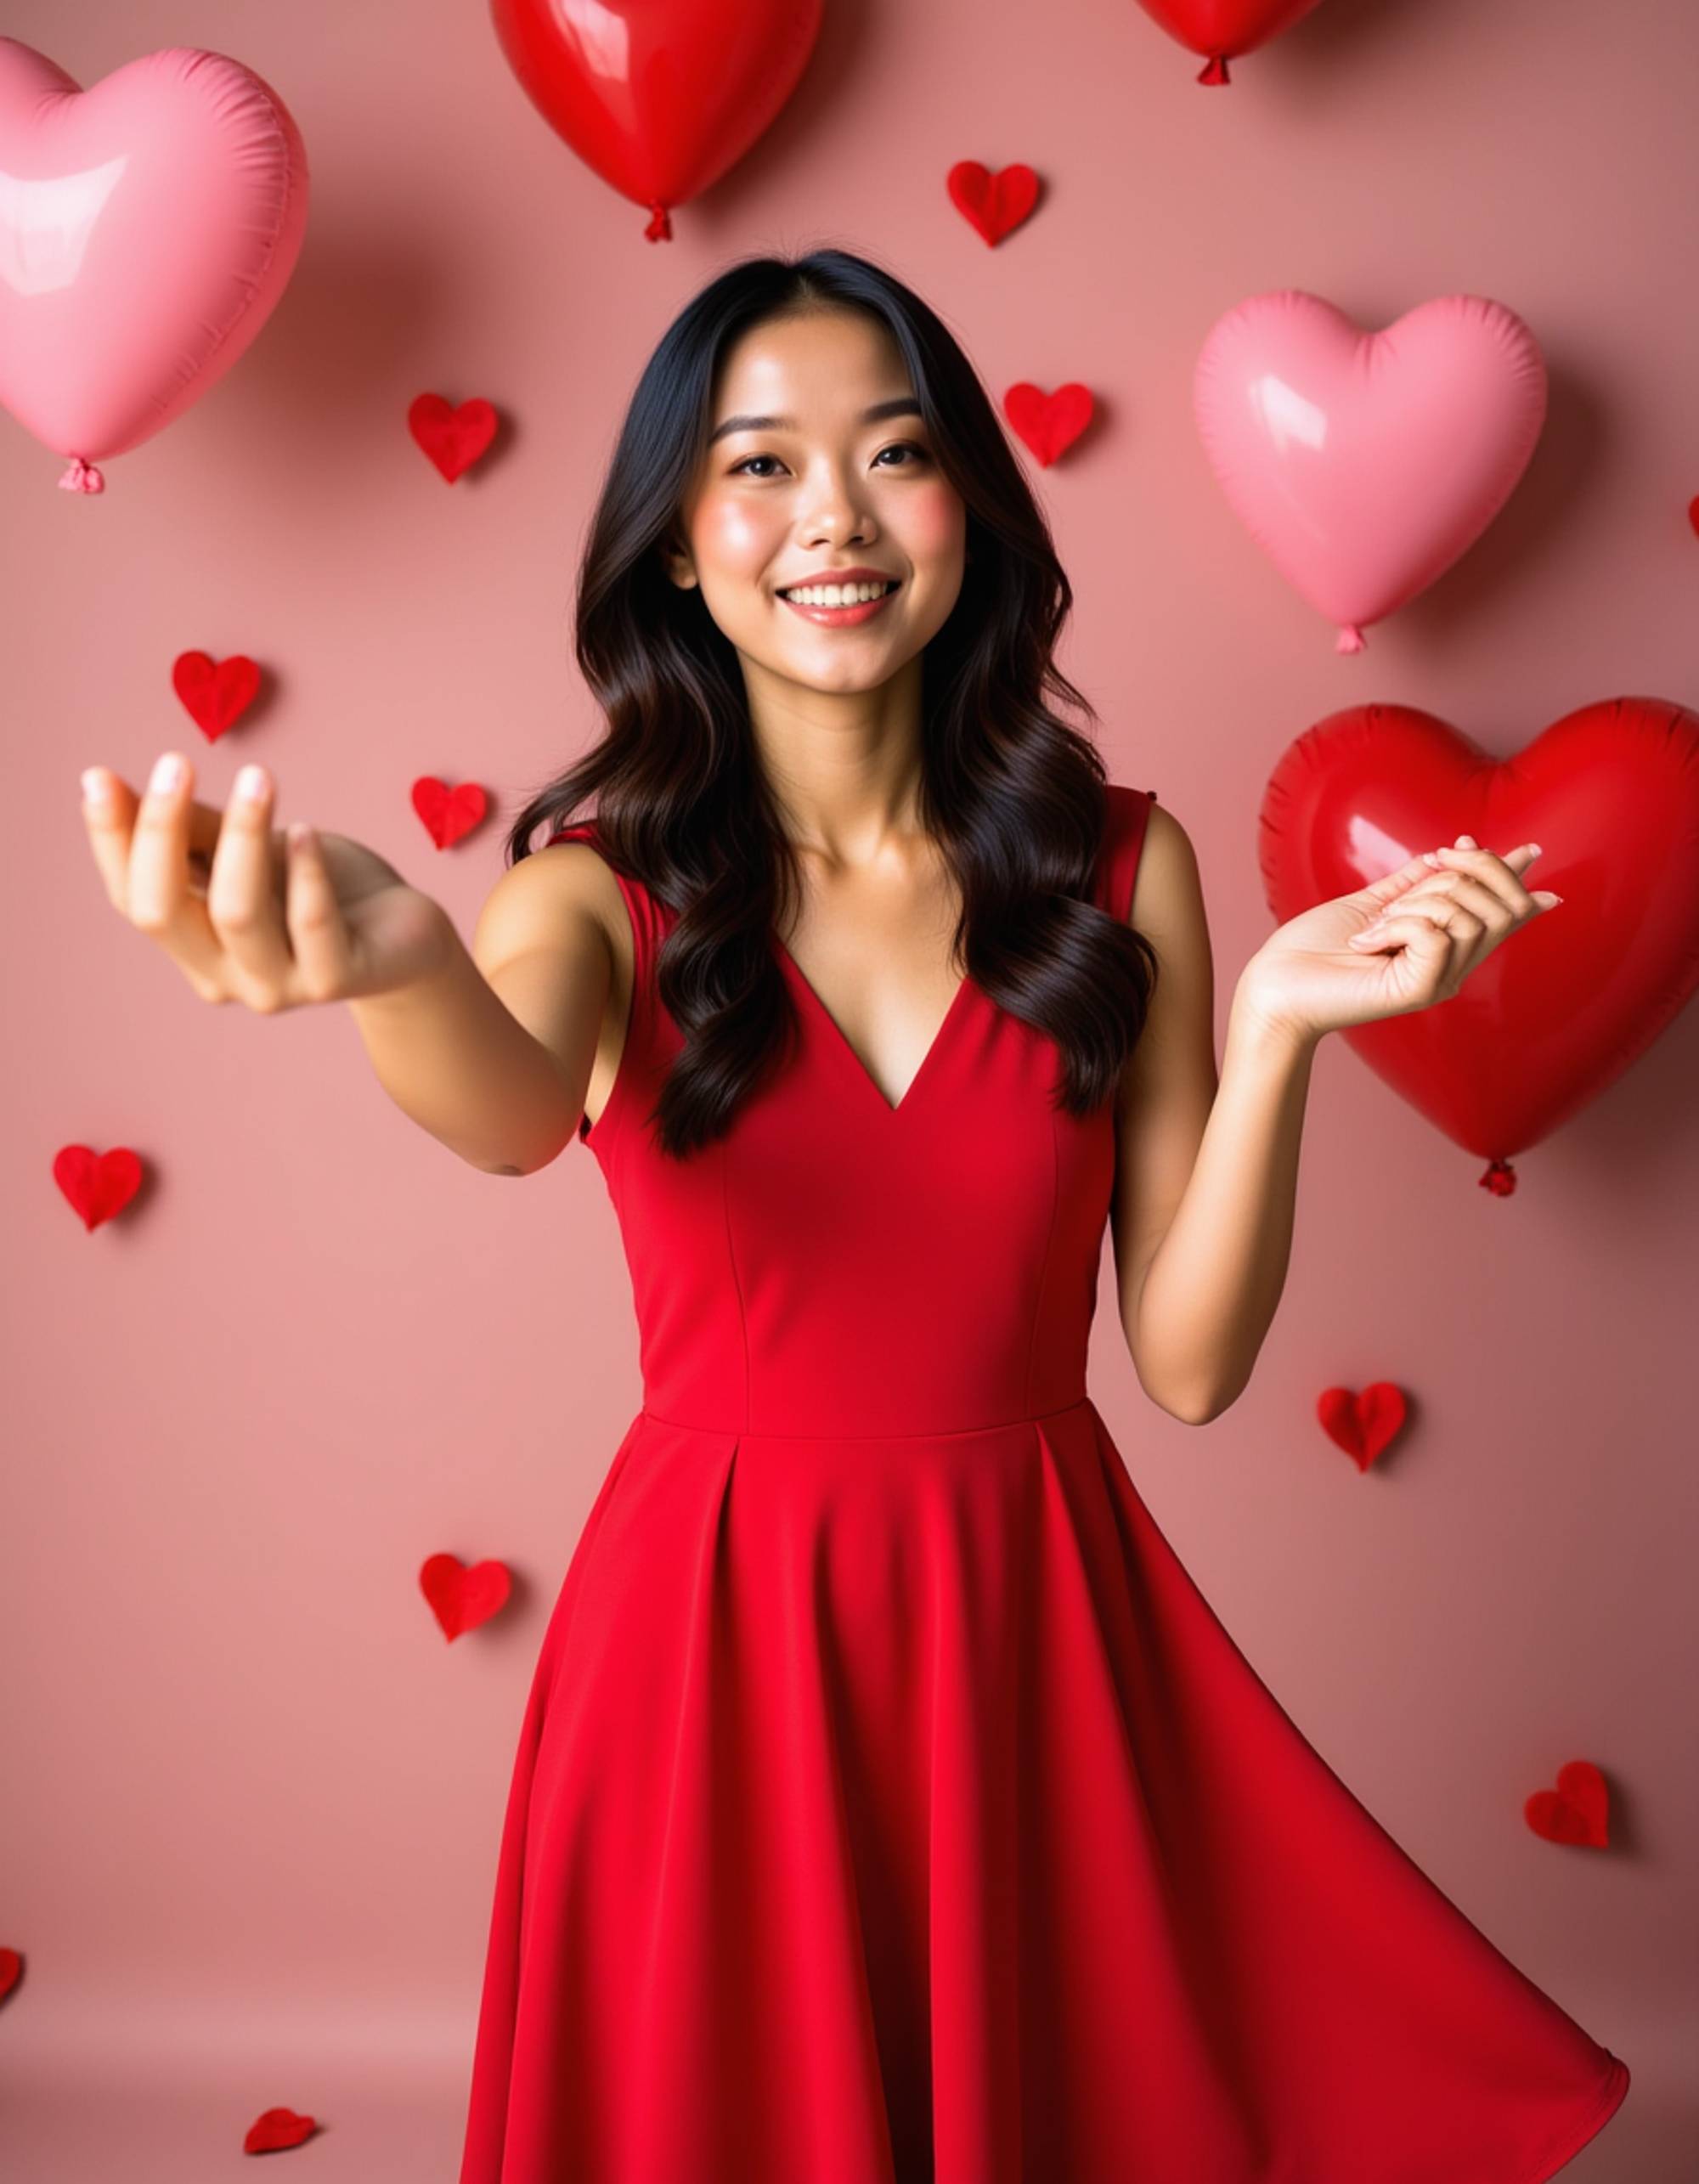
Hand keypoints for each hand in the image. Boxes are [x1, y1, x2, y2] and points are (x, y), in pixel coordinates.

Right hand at [79, 750, 456, 1010]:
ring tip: (257, 777)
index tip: (101, 776)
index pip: (131, 897)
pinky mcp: (336, 981)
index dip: (112, 840)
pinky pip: (312, 924)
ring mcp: (279, 988)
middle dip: (161, 832)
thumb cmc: (315, 885)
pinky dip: (306, 871)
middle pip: (163, 912)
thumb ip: (191, 829)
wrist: (403, 935)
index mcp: (192, 946)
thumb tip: (106, 782)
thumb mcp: (248, 849)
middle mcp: (224, 977)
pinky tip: (305, 830)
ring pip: (236, 914)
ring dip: (241, 836)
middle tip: (175, 761)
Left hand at [1235, 833, 1562, 1045]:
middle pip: (1500, 905)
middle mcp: (1453, 966)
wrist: (1277, 984)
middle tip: (1418, 875)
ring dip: (1414, 904)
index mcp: (1445, 947)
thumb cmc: (1316, 948)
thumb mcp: (1373, 902)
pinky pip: (1436, 934)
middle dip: (1463, 872)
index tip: (1530, 851)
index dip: (1517, 880)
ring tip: (1375, 928)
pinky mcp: (1422, 991)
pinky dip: (1399, 924)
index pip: (1503, 913)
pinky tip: (1367, 942)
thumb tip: (1453, 851)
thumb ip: (1414, 881)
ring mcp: (1441, 980)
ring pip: (1466, 915)